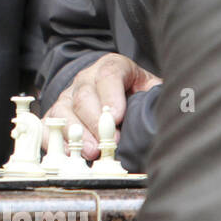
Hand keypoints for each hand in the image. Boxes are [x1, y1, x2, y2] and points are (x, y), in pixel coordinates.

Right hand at [43, 53, 160, 159]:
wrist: (115, 96)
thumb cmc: (136, 95)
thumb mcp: (152, 90)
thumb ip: (158, 97)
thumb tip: (174, 110)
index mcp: (111, 67)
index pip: (108, 75)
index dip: (111, 96)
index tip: (118, 117)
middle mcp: (85, 79)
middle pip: (83, 96)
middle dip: (95, 122)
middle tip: (108, 142)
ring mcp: (67, 97)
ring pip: (63, 111)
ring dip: (75, 134)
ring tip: (90, 152)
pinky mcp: (55, 115)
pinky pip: (47, 126)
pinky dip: (54, 140)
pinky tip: (69, 153)